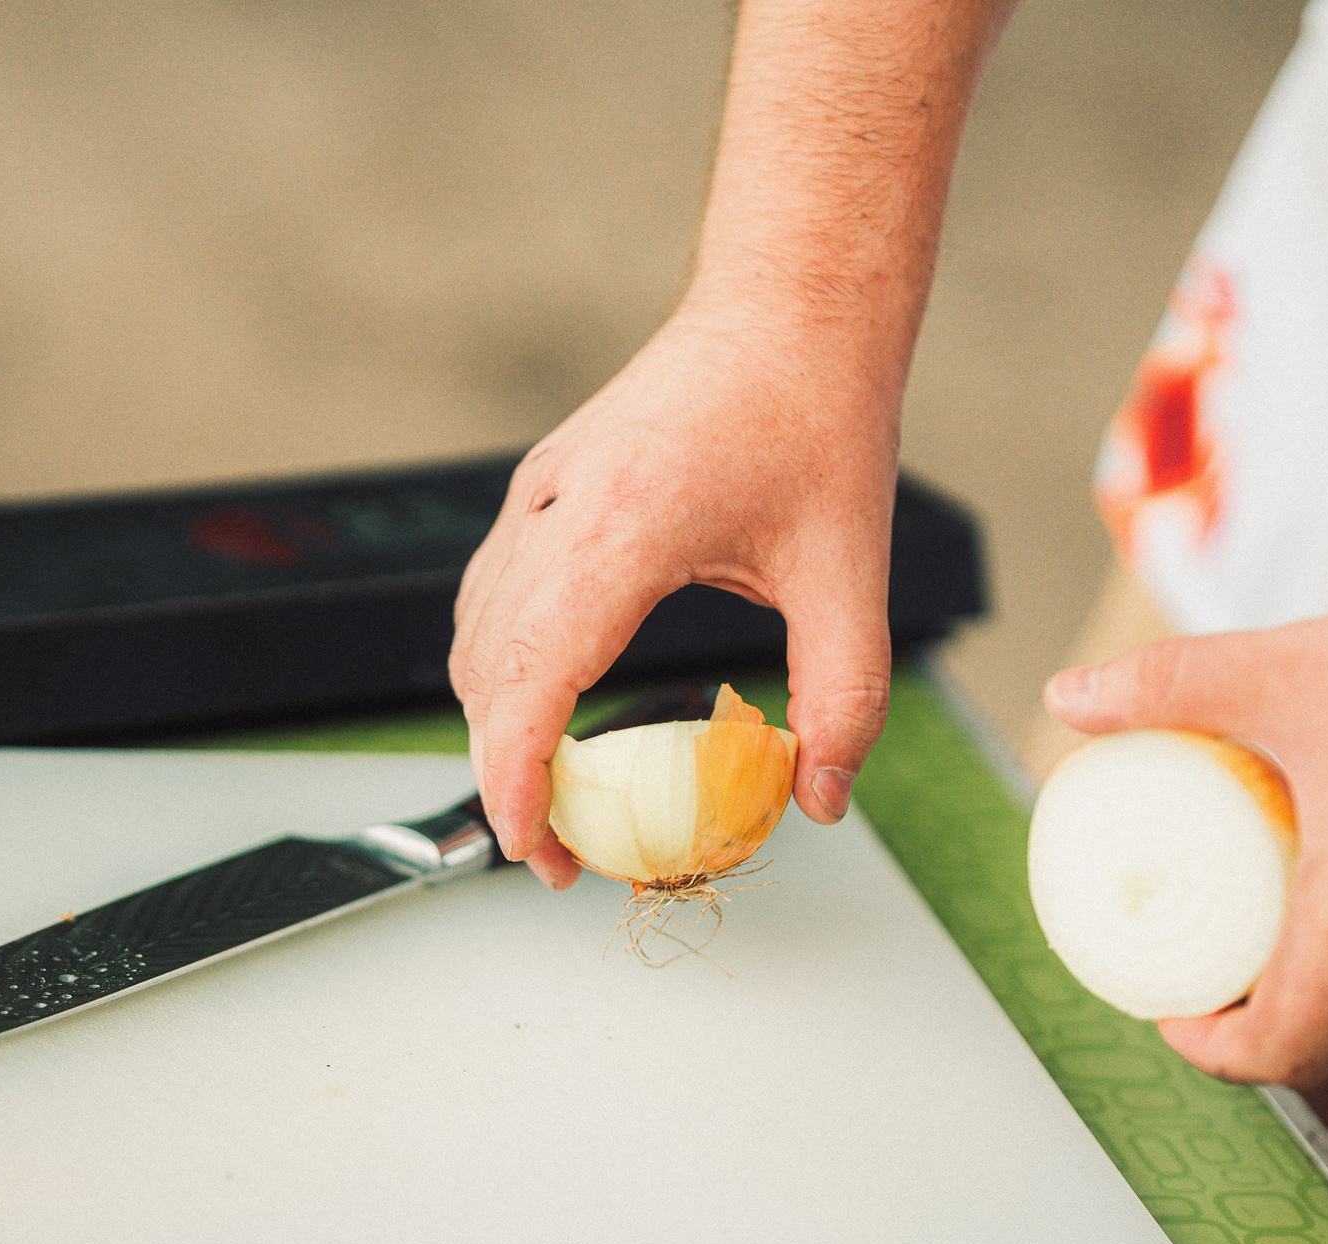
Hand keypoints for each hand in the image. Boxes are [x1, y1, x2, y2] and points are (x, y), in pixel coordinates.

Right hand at [451, 305, 902, 886]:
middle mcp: (559, 510)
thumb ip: (846, 699)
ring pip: (475, 638)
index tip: (536, 849)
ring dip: (498, 723)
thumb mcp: (852, 573)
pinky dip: (503, 666)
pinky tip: (549, 707)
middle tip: (560, 851)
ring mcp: (538, 495)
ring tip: (554, 792)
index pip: (529, 683)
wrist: (786, 308)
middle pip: (486, 675)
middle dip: (505, 776)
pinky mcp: (540, 487)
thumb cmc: (815, 417)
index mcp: (622, 530)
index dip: (515, 781)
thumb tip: (823, 799)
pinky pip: (491, 597)